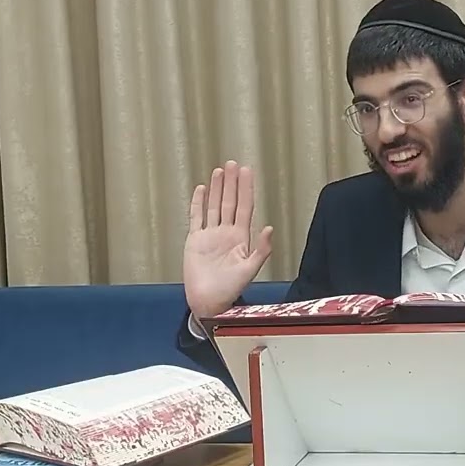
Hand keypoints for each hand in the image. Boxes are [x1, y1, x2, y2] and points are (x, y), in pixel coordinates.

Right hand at [183, 161, 273, 319]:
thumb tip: (269, 228)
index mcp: (240, 237)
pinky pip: (196, 217)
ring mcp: (210, 235)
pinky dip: (198, 203)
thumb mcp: (250, 269)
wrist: (208, 302)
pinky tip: (201, 190)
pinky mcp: (195, 240)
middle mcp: (226, 233)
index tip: (246, 171)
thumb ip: (261, 249)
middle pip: (229, 202)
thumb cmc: (231, 289)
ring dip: (216, 189)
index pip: (244, 207)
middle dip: (231, 183)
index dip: (245, 189)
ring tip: (219, 171)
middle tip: (232, 163)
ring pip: (213, 206)